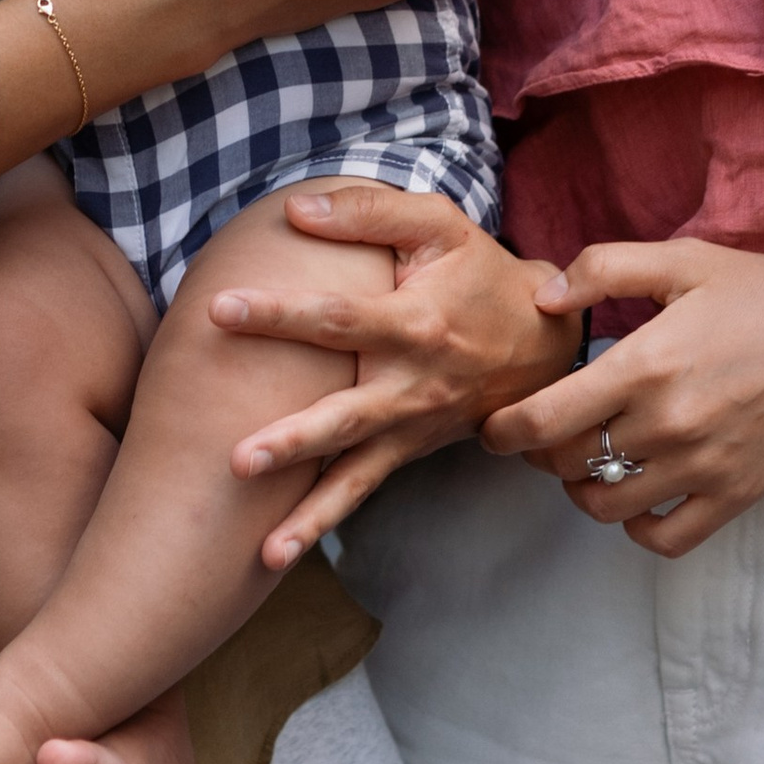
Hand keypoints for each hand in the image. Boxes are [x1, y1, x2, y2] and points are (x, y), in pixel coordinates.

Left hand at [210, 187, 574, 560]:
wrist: (544, 342)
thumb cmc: (480, 273)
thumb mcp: (438, 225)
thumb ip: (368, 212)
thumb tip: (295, 211)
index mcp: (414, 323)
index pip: (335, 318)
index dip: (278, 312)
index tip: (218, 309)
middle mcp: (413, 385)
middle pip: (345, 415)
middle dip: (292, 439)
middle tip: (236, 457)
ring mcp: (412, 427)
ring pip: (355, 474)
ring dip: (309, 514)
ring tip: (260, 548)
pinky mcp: (410, 450)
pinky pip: (364, 488)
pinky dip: (324, 521)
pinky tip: (276, 551)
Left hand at [482, 234, 763, 555]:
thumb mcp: (681, 260)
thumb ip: (604, 270)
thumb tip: (545, 299)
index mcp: (645, 365)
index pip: (545, 421)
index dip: (504, 431)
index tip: (494, 428)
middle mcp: (668, 425)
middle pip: (568, 465)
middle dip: (541, 453)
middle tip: (546, 433)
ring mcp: (704, 467)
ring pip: (607, 507)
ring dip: (584, 488)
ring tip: (591, 459)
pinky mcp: (737, 495)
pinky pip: (666, 538)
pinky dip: (639, 526)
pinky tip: (640, 494)